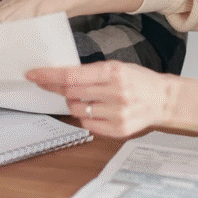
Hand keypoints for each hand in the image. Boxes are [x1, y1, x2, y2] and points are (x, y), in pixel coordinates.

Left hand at [26, 61, 175, 137]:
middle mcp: (115, 93)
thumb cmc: (138, 80)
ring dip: (75, 104)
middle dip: (59, 89)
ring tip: (90, 98)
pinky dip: (86, 117)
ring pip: (77, 110)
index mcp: (114, 72)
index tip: (33, 75)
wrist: (163, 99)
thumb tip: (59, 78)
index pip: (72, 76)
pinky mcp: (118, 130)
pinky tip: (99, 110)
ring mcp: (117, 114)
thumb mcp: (117, 67)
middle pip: (71, 94)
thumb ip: (91, 73)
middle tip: (55, 85)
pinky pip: (88, 125)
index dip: (49, 76)